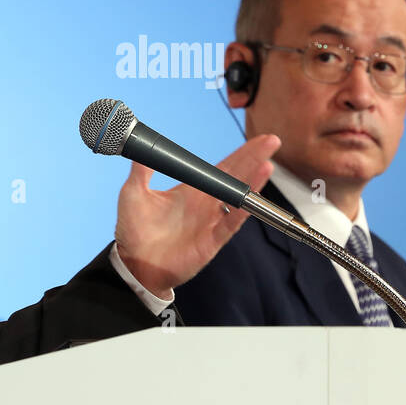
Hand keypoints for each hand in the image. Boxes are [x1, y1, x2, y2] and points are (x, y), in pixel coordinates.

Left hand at [114, 134, 279, 297]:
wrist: (133, 264)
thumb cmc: (134, 231)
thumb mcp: (133, 193)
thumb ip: (141, 169)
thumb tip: (140, 144)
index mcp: (192, 190)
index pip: (222, 167)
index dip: (240, 154)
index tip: (256, 140)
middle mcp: (206, 204)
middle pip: (235, 177)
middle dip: (254, 159)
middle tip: (272, 142)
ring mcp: (211, 222)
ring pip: (237, 198)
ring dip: (252, 183)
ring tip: (267, 165)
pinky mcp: (211, 241)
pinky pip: (230, 224)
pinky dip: (242, 211)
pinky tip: (252, 198)